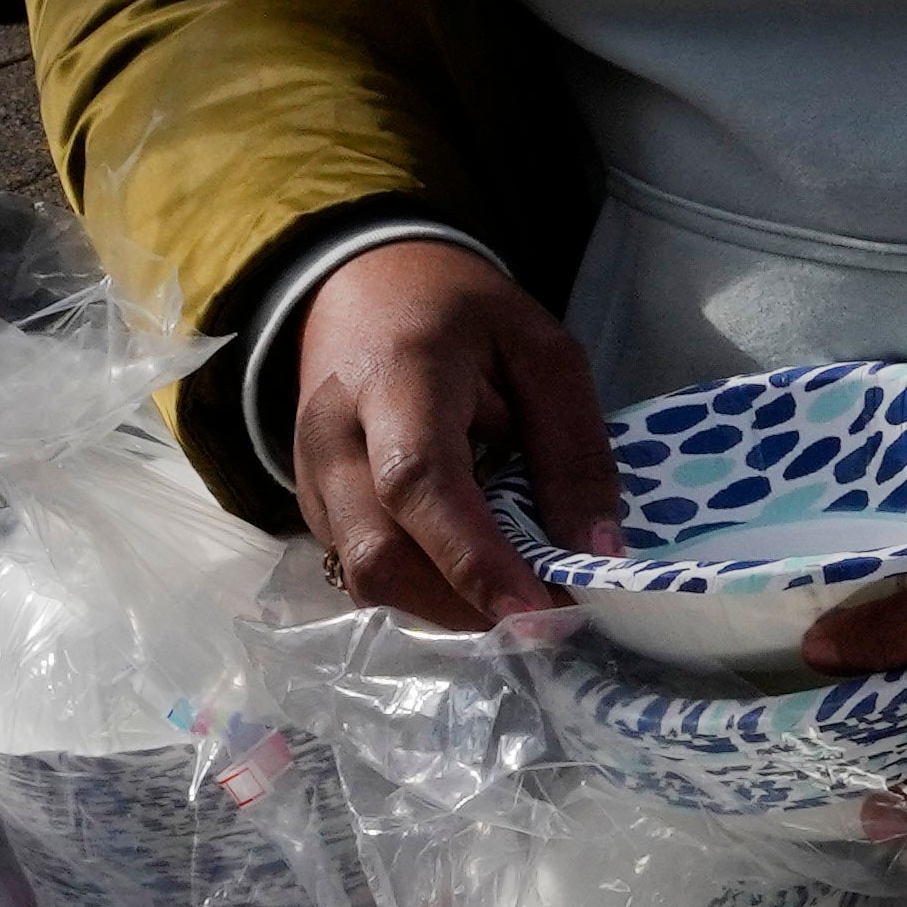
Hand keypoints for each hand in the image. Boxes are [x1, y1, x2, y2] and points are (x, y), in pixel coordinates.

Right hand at [295, 234, 613, 631]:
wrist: (365, 286)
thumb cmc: (461, 315)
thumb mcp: (542, 351)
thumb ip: (572, 446)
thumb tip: (595, 552)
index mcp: (394, 378)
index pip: (419, 482)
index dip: (475, 559)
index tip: (537, 612)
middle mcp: (334, 437)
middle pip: (380, 553)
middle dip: (466, 607)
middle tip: (548, 620)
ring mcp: (311, 478)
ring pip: (367, 578)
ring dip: (447, 610)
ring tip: (517, 600)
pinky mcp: (313, 507)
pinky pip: (363, 570)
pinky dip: (425, 593)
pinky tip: (474, 581)